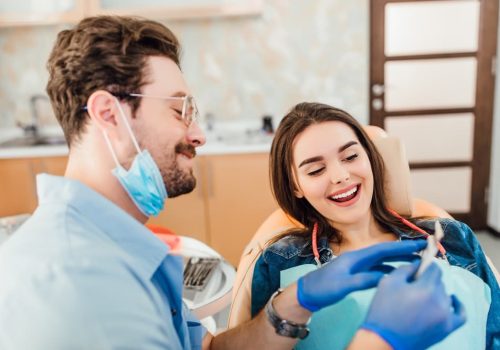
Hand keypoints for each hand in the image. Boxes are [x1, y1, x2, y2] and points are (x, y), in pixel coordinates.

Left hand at [296, 240, 426, 311]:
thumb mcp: (343, 285)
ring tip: (415, 262)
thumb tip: (385, 277)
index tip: (419, 244)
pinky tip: (397, 274)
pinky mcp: (355, 273)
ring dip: (398, 260)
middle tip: (424, 251)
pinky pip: (377, 268)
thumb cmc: (322, 288)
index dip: (402, 246)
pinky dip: (389, 269)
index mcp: (356, 257)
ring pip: (382, 260)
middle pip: (385, 252)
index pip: (383, 249)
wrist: (307, 293)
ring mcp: (357, 265)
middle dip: (404, 251)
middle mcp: (358, 258)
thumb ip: (362, 280)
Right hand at [361, 261, 465, 349]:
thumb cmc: (383, 310)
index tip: (420, 266)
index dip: (426, 265)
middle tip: (414, 285)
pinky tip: (451, 300)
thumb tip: (418, 263)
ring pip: (446, 295)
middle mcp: (440, 302)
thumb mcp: (388, 282)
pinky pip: (460, 314)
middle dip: (428, 280)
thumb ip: (405, 268)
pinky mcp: (447, 329)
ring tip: (421, 297)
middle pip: (440, 282)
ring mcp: (446, 317)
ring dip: (436, 292)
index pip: (434, 268)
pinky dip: (457, 305)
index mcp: (426, 289)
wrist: (384, 341)